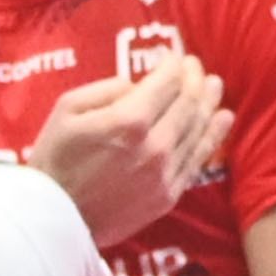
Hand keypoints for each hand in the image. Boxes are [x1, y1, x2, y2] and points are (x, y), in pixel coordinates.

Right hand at [27, 56, 231, 246]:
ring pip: (199, 129)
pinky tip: (222, 119)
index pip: (168, 81)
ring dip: (209, 102)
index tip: (173, 56)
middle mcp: (155, 145)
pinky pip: (197, 160)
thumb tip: (138, 85)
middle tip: (195, 66)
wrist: (53, 219)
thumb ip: (108, 88)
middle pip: (189, 102)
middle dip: (194, 78)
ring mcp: (165, 173)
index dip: (175, 63)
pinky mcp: (168, 195)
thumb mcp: (68, 108)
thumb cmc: (54, 159)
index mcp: (129, 120)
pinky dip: (213, 135)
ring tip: (213, 85)